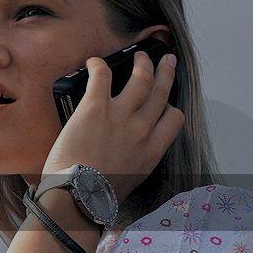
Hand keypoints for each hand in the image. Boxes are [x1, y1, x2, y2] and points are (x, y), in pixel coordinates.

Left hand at [41, 51, 183, 202]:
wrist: (78, 197)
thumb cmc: (96, 194)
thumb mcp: (129, 179)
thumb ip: (133, 160)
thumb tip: (124, 152)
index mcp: (152, 151)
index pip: (174, 119)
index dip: (171, 106)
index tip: (166, 101)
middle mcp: (142, 130)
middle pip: (161, 93)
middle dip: (165, 73)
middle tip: (166, 61)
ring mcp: (120, 117)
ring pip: (141, 79)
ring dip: (143, 63)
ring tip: (140, 55)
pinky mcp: (95, 108)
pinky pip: (102, 76)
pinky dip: (99, 65)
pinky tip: (94, 62)